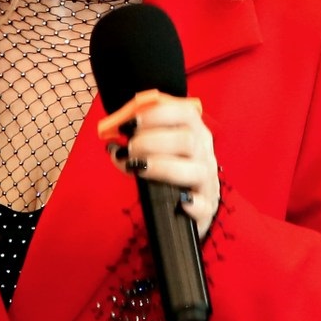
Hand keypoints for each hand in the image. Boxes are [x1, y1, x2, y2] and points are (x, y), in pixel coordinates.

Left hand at [98, 89, 219, 233]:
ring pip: (195, 169)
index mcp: (195, 133)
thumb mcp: (155, 152)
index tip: (131, 123)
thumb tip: (113, 147)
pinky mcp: (207, 207)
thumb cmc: (168, 171)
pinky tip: (179, 202)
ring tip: (138, 168)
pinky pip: (205, 205)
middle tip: (129, 149)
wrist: (185, 206)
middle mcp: (205, 154)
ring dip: (163, 167)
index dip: (157, 114)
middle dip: (152, 142)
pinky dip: (193, 203)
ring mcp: (207, 181)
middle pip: (187, 139)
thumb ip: (136, 145)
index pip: (185, 113)